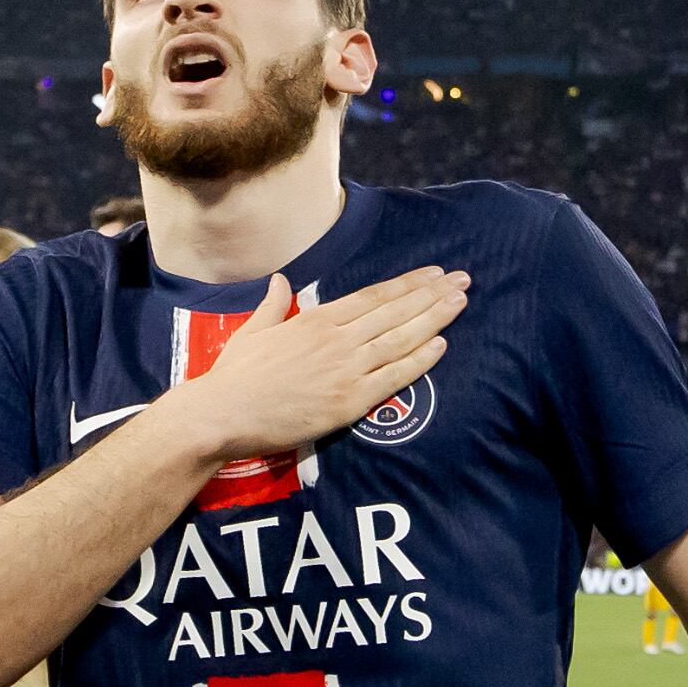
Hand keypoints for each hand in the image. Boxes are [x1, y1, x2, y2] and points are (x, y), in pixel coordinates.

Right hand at [161, 266, 465, 467]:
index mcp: (316, 320)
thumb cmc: (234, 374)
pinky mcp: (349, 402)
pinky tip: (441, 345)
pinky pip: (394, 377)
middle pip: (395, 312)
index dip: (408, 284)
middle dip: (432, 294)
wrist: (224, 413)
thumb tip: (280, 281)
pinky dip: (420, 360)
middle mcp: (337, 339)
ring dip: (435, 319)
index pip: (374, 296)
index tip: (433, 273)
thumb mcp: (253, 329)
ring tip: (460, 303)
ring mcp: (345, 370)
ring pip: (401, 339)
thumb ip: (273, 304)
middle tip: (463, 281)